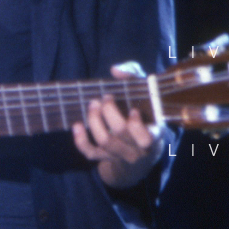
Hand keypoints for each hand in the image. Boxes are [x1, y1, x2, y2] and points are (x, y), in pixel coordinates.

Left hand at [71, 63, 164, 188]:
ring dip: (94, 121)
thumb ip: (133, 76)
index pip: (145, 138)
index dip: (136, 125)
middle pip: (120, 132)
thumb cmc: (142, 110)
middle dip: (109, 112)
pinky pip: (90, 153)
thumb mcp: (144, 92)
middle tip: (105, 98)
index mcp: (152, 135)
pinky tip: (76, 125)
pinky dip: (80, 140)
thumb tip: (116, 70)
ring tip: (92, 105)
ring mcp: (120, 155)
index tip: (133, 109)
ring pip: (105, 141)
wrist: (139, 145)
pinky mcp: (105, 158)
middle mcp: (137, 149)